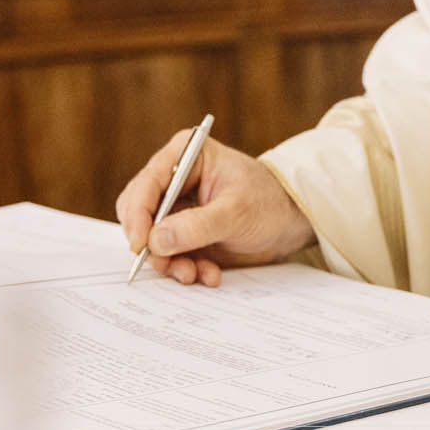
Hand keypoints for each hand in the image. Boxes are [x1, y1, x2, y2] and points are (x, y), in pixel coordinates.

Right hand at [114, 130, 315, 286]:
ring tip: (196, 273)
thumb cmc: (270, 203)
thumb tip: (156, 240)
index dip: (138, 215)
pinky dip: (184, 268)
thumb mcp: (237, 213)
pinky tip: (209, 273)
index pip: (146, 184)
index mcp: (185, 156)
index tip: (141, 245)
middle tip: (169, 265)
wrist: (292, 222)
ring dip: (171, 262)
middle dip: (153, 244)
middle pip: (139, 213)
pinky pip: (169, 256)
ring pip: (151, 240)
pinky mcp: (183, 233)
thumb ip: (197, 226)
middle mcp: (174, 179)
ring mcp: (177, 208)